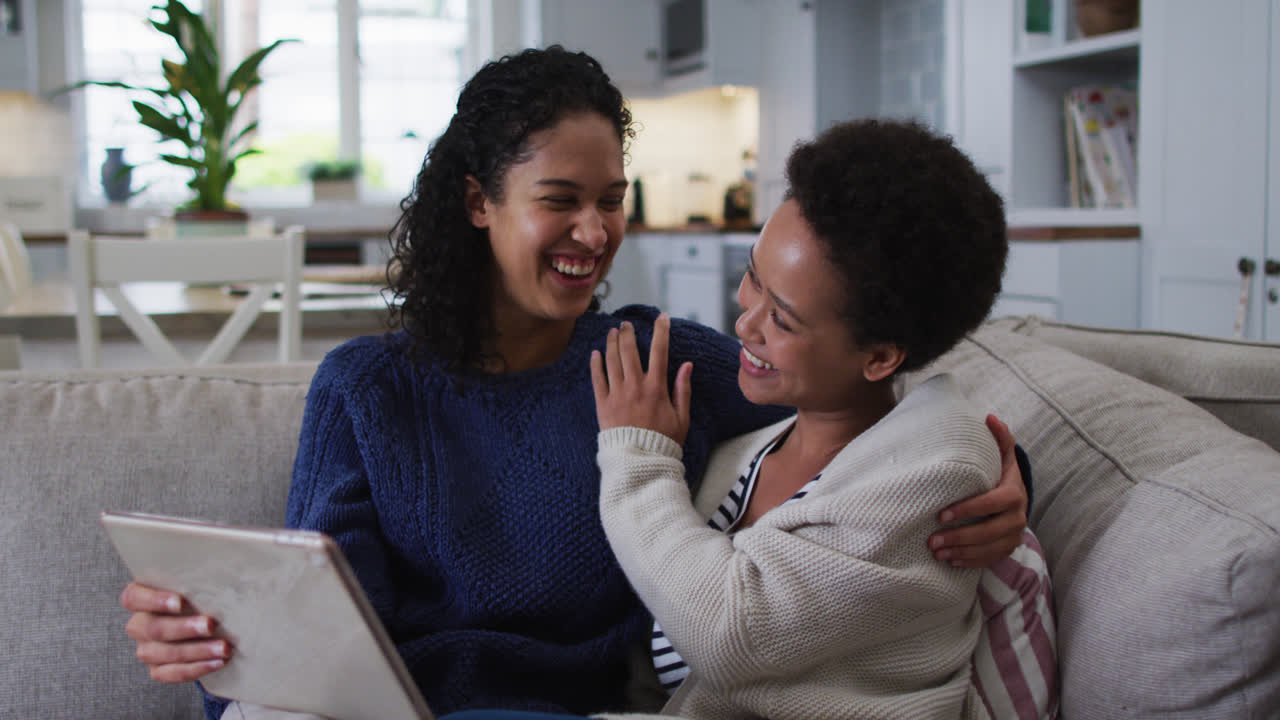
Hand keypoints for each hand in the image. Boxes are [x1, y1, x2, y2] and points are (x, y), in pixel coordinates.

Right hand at [121, 581, 230, 681]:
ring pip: (162, 653)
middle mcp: (139, 624)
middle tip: (211, 625)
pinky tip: (217, 662)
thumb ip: (201, 576)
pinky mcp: (157, 669)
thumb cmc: (203, 594)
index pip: (134, 598)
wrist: (211, 622)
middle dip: (184, 628)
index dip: (154, 600)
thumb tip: (227, 565)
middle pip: (152, 628)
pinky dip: (196, 669)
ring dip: (196, 651)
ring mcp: (146, 648)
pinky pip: (171, 673)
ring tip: (223, 648)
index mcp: (141, 597)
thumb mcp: (199, 581)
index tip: (181, 602)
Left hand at [591, 314, 692, 445]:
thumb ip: (683, 389)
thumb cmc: (663, 442)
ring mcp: (617, 394)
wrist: (640, 462)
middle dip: (628, 333)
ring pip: (612, 360)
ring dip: (611, 343)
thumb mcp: (681, 417)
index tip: (662, 318)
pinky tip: (595, 353)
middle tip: (626, 324)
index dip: (661, 331)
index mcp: (656, 388)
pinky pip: (597, 379)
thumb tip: (687, 365)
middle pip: (629, 350)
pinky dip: (595, 364)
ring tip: (612, 332)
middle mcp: (635, 386)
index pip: (659, 351)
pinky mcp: (603, 405)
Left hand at [926, 414, 1028, 567]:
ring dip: (962, 552)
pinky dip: (971, 562)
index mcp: (1014, 492)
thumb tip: (990, 417)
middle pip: (991, 531)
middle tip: (932, 540)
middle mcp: (1018, 516)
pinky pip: (991, 560)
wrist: (1016, 497)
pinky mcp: (1009, 548)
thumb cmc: (999, 474)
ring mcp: (1015, 535)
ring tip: (936, 552)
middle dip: (961, 536)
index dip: (970, 509)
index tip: (941, 514)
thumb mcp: (1002, 456)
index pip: (994, 502)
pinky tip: (950, 561)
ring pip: (990, 549)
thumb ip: (999, 438)